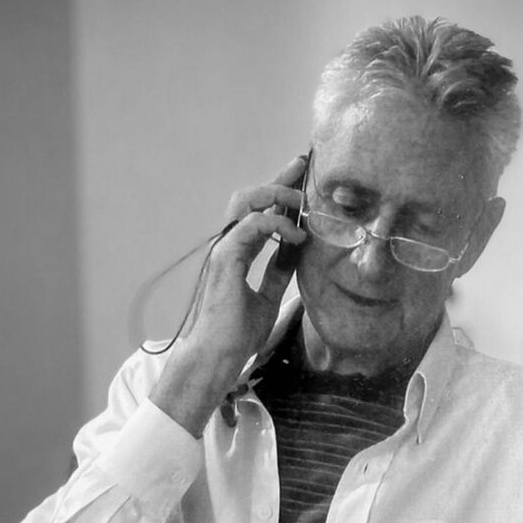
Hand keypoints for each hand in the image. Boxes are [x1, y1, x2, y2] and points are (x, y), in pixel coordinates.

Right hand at [184, 154, 308, 361]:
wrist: (219, 355)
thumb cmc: (237, 333)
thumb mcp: (268, 296)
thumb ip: (279, 271)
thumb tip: (297, 250)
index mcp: (238, 253)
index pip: (259, 212)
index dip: (279, 192)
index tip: (300, 176)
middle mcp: (229, 245)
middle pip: (250, 197)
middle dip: (278, 179)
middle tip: (302, 167)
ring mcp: (224, 248)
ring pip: (246, 201)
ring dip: (276, 194)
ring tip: (303, 202)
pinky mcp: (225, 257)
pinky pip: (252, 225)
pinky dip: (277, 224)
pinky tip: (296, 235)